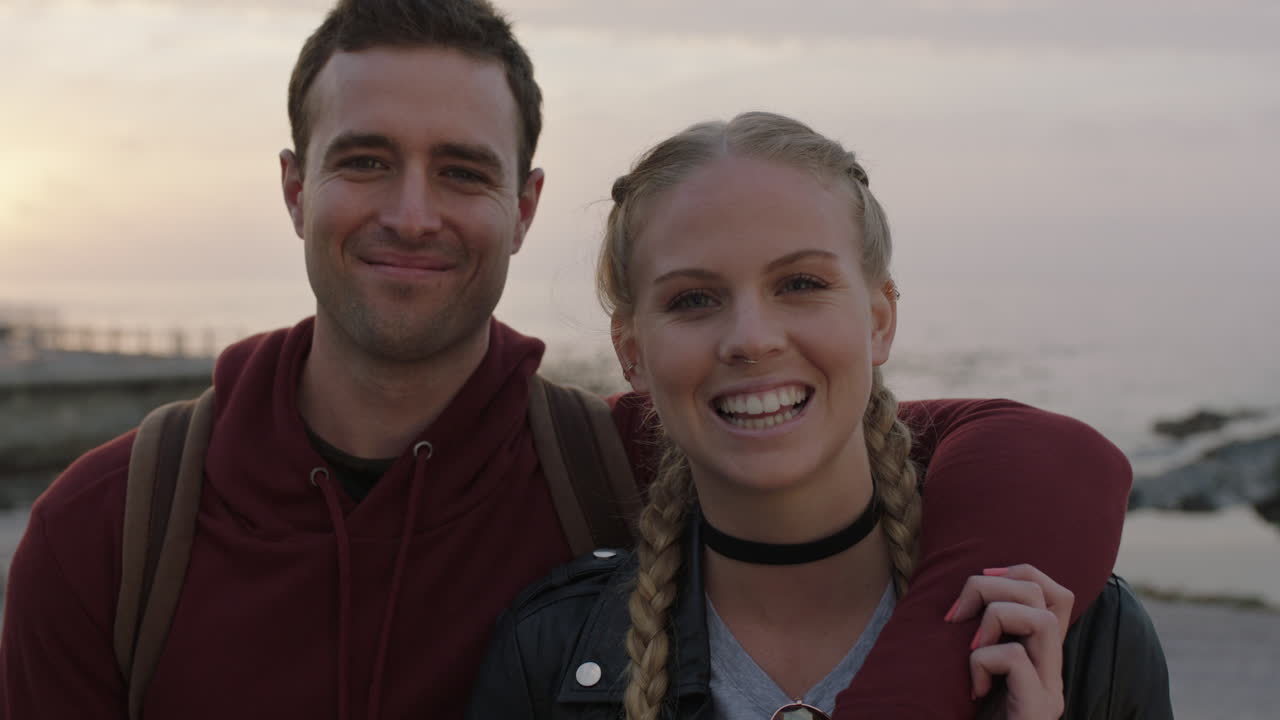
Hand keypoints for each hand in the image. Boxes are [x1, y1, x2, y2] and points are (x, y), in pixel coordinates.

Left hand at [945, 564, 1073, 719]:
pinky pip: (1014, 659)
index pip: (1058, 594)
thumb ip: (979, 638)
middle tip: (958, 615)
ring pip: (1040, 619)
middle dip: (993, 587)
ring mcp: (1050, 692)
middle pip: (1047, 595)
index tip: (983, 579)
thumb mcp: (971, 667)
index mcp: (1040, 657)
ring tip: (969, 648)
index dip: (1022, 572)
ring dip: (994, 618)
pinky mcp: (1038, 710)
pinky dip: (982, 660)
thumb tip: (960, 597)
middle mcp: (1053, 671)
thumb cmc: (962, 714)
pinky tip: (972, 687)